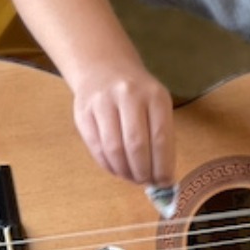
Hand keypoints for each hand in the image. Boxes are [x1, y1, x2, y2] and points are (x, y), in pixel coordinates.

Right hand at [71, 63, 175, 186]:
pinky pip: (96, 147)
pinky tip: (117, 169)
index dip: (163, 166)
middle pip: (136, 145)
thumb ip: (161, 136)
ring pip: (114, 149)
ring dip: (125, 171)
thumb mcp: (157, 103)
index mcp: (155, 96)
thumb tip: (164, 176)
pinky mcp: (83, 112)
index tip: (166, 183)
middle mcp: (129, 96)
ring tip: (132, 177)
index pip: (161, 138)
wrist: (104, 67)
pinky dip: (108, 164)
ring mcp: (103, 103)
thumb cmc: (138, 93)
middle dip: (143, 172)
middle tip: (147, 182)